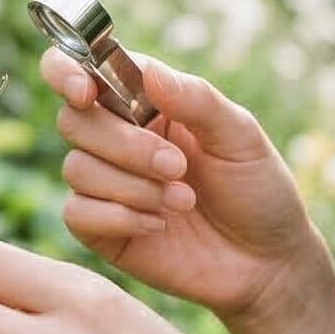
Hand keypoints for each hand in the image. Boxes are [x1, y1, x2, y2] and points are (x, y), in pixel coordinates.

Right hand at [42, 45, 326, 325]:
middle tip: (178, 167)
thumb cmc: (258, 189)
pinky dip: (120, 216)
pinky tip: (159, 226)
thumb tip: (149, 71)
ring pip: (76, 168)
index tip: (86, 91)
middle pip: (74, 121)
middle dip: (125, 144)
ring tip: (184, 201)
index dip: (67, 72)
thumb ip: (195, 99)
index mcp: (145, 102)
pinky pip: (77, 213)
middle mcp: (117, 138)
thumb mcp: (239, 135)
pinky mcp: (101, 229)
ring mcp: (106, 185)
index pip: (83, 70)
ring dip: (133, 186)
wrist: (267, 263)